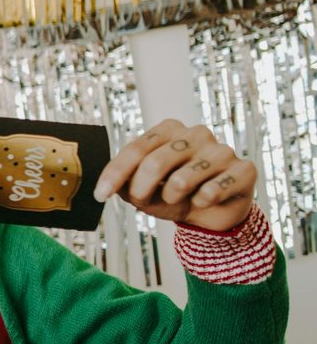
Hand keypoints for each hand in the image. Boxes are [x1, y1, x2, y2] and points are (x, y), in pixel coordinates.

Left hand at [94, 119, 257, 232]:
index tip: (100, 195)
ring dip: (171, 199)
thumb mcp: (145, 192)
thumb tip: (111, 185)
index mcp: (169, 130)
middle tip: (140, 203)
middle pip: (155, 162)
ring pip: (181, 181)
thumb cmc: (175, 196)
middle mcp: (196, 133)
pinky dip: (200, 204)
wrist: (214, 213)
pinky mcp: (244, 169)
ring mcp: (222, 150)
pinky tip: (204, 200)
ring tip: (177, 199)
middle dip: (141, 190)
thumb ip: (126, 185)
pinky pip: (211, 192)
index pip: (136, 149)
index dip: (115, 174)